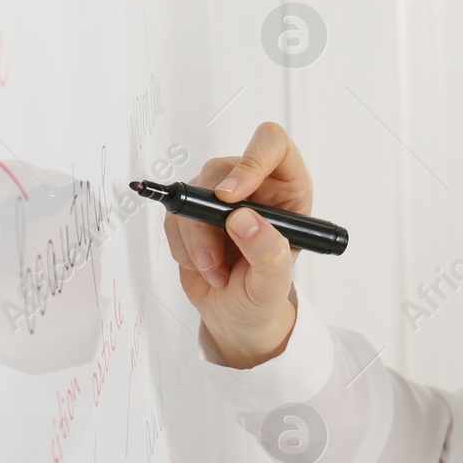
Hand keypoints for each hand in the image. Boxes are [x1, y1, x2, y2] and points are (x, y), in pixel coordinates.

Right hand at [163, 122, 308, 367]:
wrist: (239, 316)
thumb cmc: (264, 295)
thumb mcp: (275, 281)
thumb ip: (268, 251)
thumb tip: (244, 220)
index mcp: (287, 189)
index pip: (271, 146)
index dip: (250, 162)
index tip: (231, 197)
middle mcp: (254, 185)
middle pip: (220, 170)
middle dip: (209, 220)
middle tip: (213, 257)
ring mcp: (220, 197)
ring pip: (192, 195)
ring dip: (196, 240)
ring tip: (216, 272)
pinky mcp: (193, 212)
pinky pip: (174, 217)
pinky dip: (182, 247)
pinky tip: (203, 266)